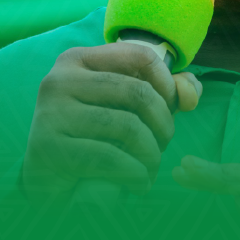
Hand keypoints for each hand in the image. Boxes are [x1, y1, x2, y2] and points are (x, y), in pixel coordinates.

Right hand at [22, 43, 202, 201]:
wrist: (47, 183)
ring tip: (150, 169)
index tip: (172, 109)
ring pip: (127, 127)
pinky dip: (136, 175)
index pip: (139, 55)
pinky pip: (111, 158)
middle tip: (162, 147)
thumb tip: (192, 91)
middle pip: (137, 93)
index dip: (167, 82)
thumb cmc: (93, 140)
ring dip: (151, 155)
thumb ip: (163, 93)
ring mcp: (51, 113)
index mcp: (77, 60)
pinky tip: (138, 184)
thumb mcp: (126, 109)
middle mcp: (59, 80)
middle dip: (163, 124)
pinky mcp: (49, 149)